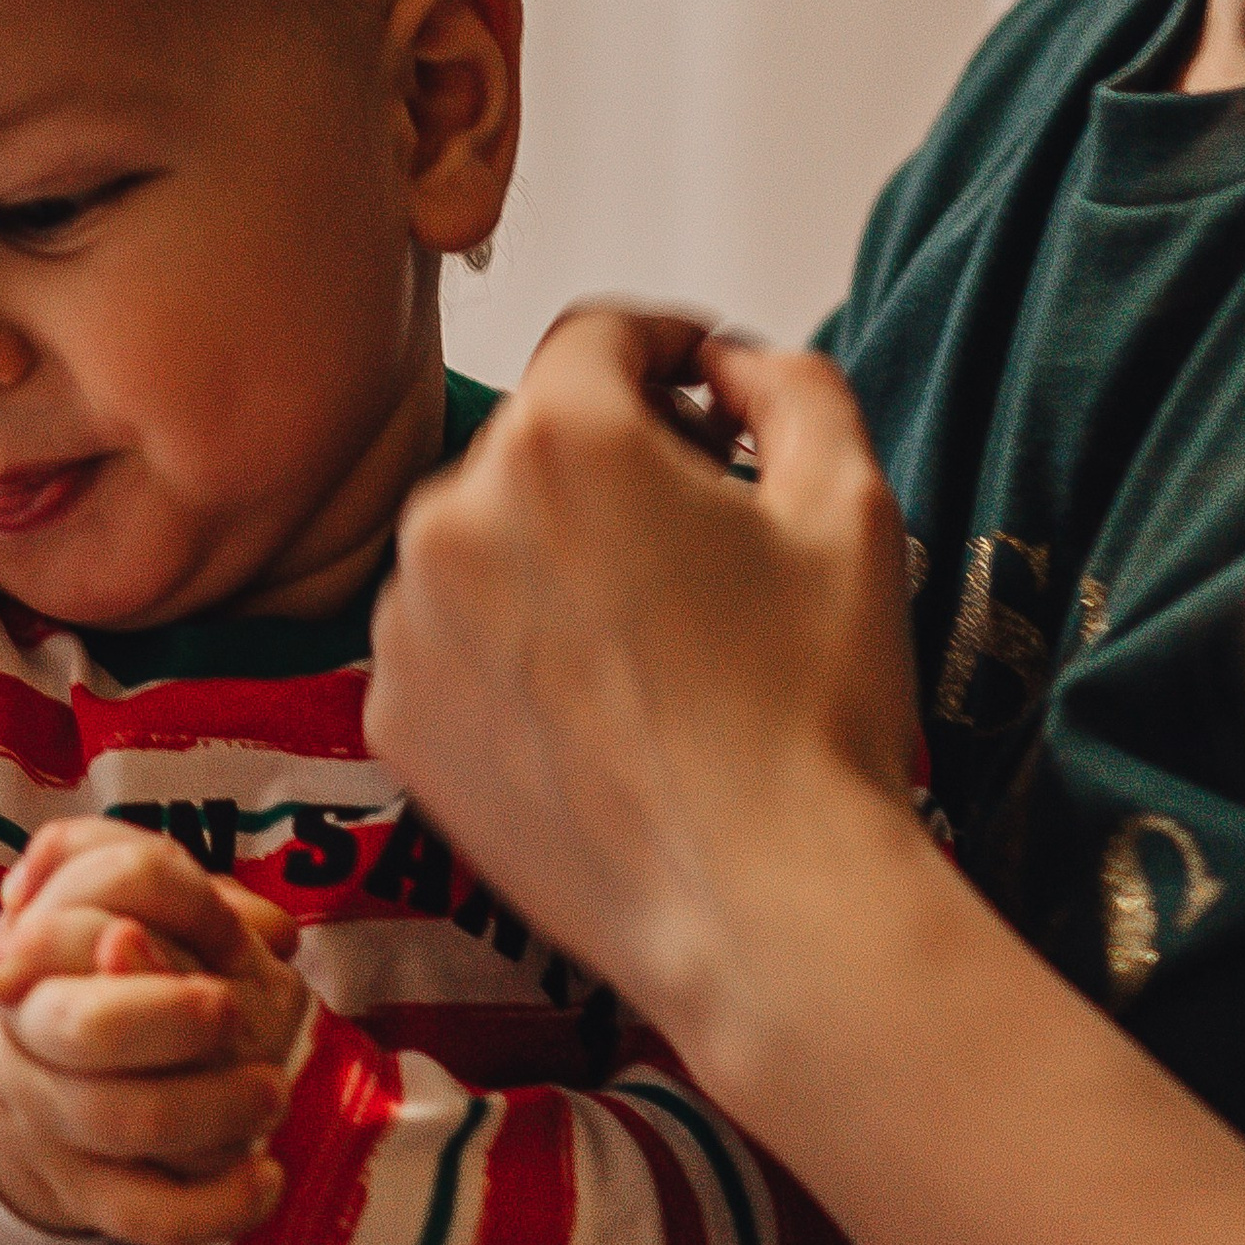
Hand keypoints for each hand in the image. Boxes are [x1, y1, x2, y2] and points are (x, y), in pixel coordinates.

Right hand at [0, 821, 310, 1244]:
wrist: (24, 1067)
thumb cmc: (93, 964)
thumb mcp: (112, 901)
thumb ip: (169, 885)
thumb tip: (270, 932)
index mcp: (34, 949)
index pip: (85, 913)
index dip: (164, 908)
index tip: (221, 926)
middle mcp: (32, 1032)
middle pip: (88, 1027)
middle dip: (169, 1016)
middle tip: (230, 1010)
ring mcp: (55, 1119)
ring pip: (121, 1120)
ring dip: (210, 1106)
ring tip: (271, 1091)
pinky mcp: (89, 1192)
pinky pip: (145, 1215)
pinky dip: (211, 1205)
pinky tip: (268, 1176)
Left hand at [362, 306, 918, 1077]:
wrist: (761, 906)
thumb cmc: (813, 712)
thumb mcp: (849, 504)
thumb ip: (791, 386)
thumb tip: (731, 365)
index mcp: (561, 439)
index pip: (598, 338)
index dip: (666, 350)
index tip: (703, 391)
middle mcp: (454, 515)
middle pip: (538, 445)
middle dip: (617, 467)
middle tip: (704, 538)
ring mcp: (407, 624)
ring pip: (483, 544)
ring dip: (551, 560)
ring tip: (649, 642)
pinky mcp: (394, 719)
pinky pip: (447, 643)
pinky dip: (507, 654)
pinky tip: (594, 710)